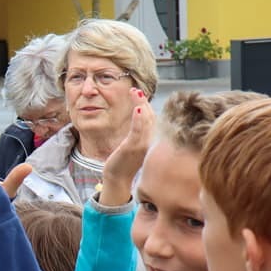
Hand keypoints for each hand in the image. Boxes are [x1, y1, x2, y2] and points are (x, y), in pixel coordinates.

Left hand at [100, 92, 154, 206]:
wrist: (117, 180)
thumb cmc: (124, 162)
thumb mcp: (134, 144)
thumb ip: (139, 131)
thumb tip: (139, 116)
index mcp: (150, 140)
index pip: (153, 118)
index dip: (147, 104)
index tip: (140, 94)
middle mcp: (149, 142)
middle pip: (151, 116)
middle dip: (144, 101)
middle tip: (135, 90)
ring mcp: (142, 145)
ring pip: (146, 121)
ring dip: (141, 104)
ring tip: (135, 92)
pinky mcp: (132, 148)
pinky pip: (138, 131)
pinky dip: (139, 119)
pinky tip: (138, 109)